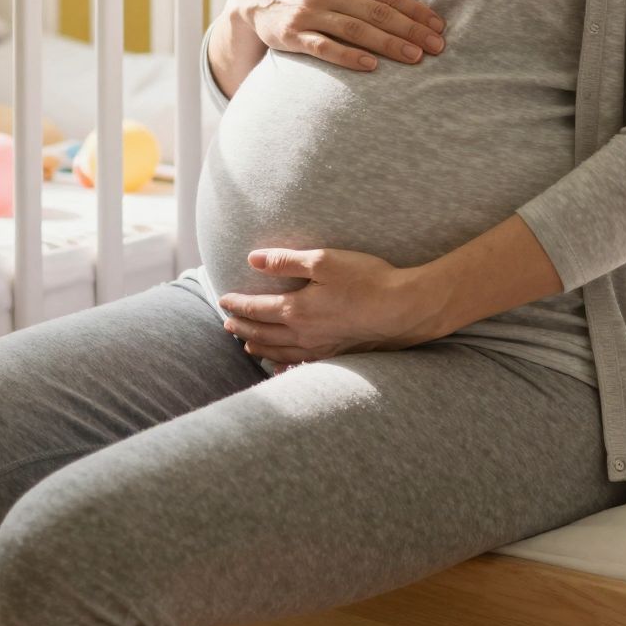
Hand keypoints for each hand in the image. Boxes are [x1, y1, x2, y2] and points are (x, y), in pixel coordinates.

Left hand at [218, 247, 451, 363]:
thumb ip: (286, 261)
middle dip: (242, 326)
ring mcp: (319, 347)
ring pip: (279, 351)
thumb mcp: (324, 260)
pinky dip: (284, 364)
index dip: (237, 304)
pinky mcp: (336, 354)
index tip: (223, 300)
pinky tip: (281, 365)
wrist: (402, 309)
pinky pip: (301, 363)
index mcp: (296, 309)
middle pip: (263, 332)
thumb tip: (252, 260)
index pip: (257, 308)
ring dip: (259, 346)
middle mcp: (303, 333)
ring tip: (247, 344)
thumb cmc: (366, 279)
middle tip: (227, 324)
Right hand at [239, 0, 446, 73]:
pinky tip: (371, 66)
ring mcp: (308, 12)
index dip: (415, 10)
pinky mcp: (293, 34)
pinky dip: (348, 56)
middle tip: (437, 46)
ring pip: (355, 29)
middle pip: (377, 12)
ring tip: (414, 57)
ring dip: (388, 44)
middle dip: (410, 30)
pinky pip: (324, 47)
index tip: (438, 25)